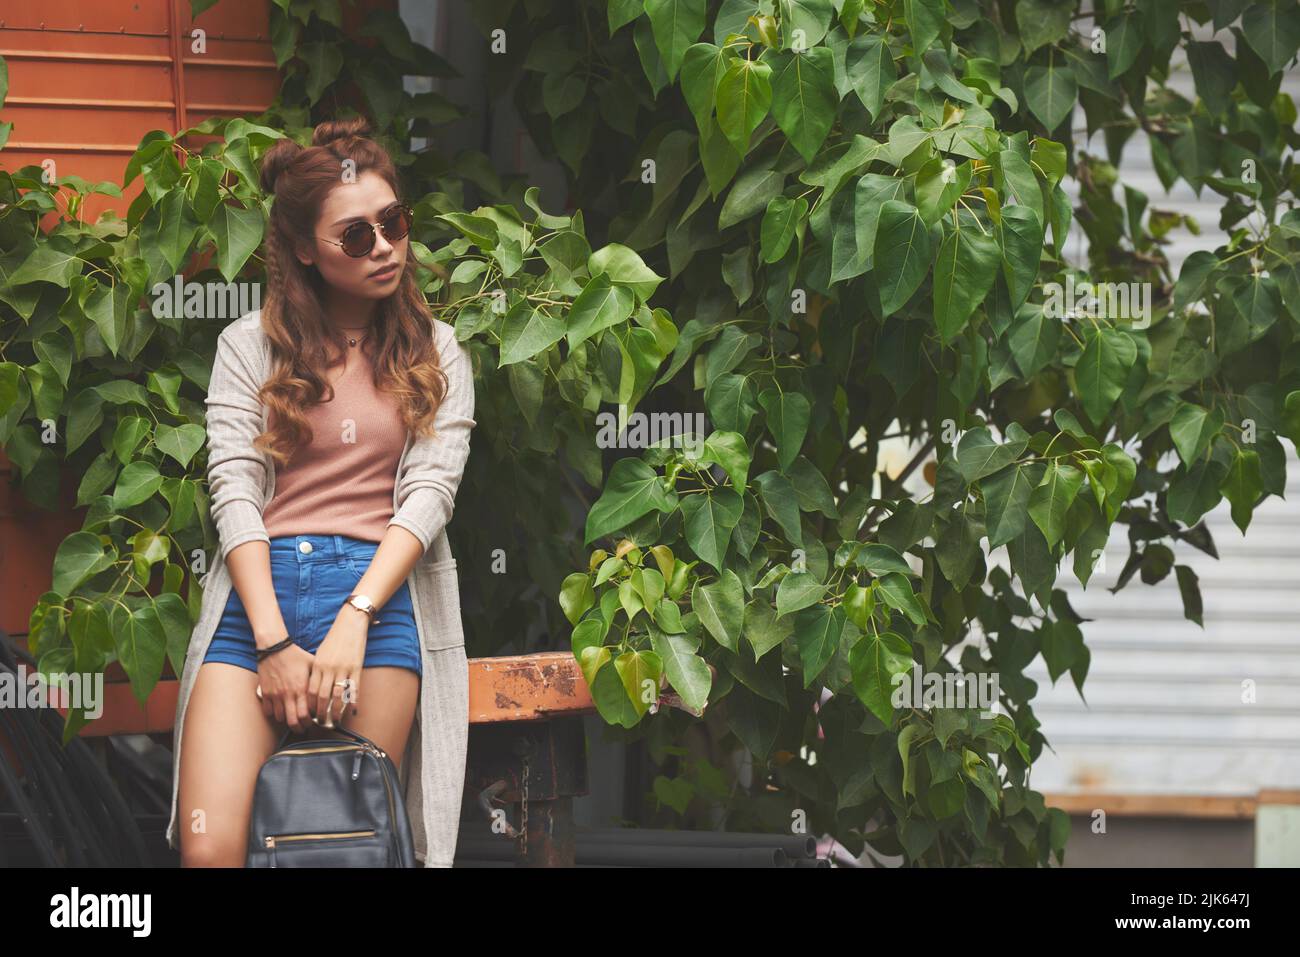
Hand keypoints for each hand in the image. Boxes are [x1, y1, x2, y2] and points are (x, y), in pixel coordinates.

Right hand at [256, 643, 316, 732]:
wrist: (274, 648)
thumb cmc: (295, 655)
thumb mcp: (312, 665)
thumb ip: (319, 678)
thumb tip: (330, 687)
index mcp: (301, 688)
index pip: (305, 715)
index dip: (310, 722)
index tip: (313, 722)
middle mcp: (288, 694)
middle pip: (293, 721)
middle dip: (300, 728)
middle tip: (303, 728)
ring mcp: (275, 695)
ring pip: (280, 718)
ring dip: (287, 721)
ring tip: (293, 720)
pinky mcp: (265, 693)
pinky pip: (268, 711)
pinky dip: (274, 715)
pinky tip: (280, 711)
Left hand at [309, 608, 367, 724]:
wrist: (350, 623)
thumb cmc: (335, 638)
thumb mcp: (321, 653)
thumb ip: (317, 669)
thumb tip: (314, 688)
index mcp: (318, 664)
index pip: (310, 690)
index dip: (309, 705)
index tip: (310, 714)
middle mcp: (329, 668)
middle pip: (321, 696)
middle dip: (320, 712)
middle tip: (321, 723)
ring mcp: (343, 668)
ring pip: (338, 695)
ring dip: (336, 711)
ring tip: (335, 721)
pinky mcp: (357, 667)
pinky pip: (354, 689)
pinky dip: (353, 702)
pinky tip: (353, 710)